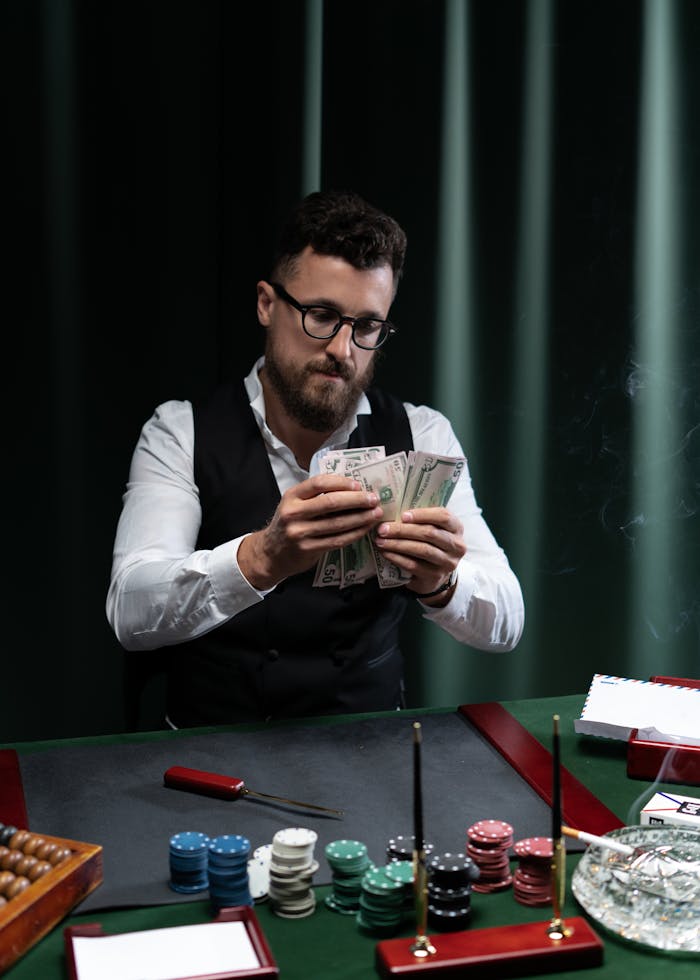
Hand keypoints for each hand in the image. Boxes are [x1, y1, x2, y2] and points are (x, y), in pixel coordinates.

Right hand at [238, 474, 382, 588]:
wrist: (271, 552)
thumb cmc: (289, 523)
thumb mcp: (295, 504)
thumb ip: (316, 495)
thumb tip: (352, 488)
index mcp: (292, 496)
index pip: (319, 483)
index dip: (342, 483)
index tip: (359, 485)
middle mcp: (294, 513)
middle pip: (331, 503)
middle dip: (357, 500)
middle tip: (374, 499)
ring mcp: (300, 532)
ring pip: (337, 524)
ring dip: (361, 518)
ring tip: (376, 514)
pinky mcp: (308, 549)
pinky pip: (337, 540)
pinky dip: (354, 534)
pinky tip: (365, 529)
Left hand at [373, 507, 464, 600]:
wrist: (436, 574)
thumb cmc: (430, 544)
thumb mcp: (432, 529)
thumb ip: (421, 519)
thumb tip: (392, 510)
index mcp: (457, 528)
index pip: (443, 517)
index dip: (423, 515)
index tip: (403, 516)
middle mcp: (456, 546)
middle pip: (430, 533)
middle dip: (403, 530)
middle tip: (383, 529)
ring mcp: (447, 563)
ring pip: (422, 550)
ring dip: (398, 544)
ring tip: (381, 541)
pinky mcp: (435, 576)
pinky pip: (414, 565)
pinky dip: (397, 558)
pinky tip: (386, 553)